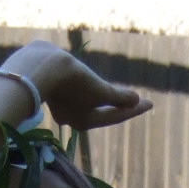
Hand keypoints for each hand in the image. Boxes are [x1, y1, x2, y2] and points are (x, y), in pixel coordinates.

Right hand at [19, 45, 150, 132]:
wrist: (37, 65)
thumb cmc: (72, 80)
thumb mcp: (99, 88)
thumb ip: (118, 96)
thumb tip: (135, 100)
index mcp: (84, 122)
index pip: (115, 115)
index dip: (134, 109)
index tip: (151, 103)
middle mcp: (71, 118)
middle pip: (102, 111)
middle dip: (119, 106)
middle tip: (138, 100)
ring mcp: (60, 106)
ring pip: (88, 102)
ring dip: (101, 98)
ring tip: (111, 92)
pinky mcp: (53, 91)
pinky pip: (75, 92)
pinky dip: (85, 88)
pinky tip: (85, 83)